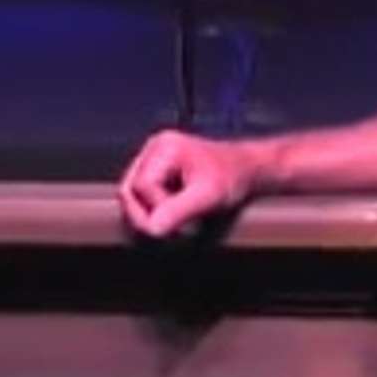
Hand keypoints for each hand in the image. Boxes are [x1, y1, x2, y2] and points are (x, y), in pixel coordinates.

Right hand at [118, 130, 255, 237]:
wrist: (247, 170)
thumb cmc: (233, 176)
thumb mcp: (209, 195)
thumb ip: (180, 210)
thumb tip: (152, 228)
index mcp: (166, 146)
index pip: (140, 186)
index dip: (156, 208)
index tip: (180, 223)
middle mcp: (155, 148)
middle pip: (129, 191)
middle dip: (148, 214)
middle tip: (174, 230)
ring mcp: (153, 158)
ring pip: (132, 196)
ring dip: (150, 214)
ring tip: (176, 222)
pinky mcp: (156, 170)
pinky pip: (140, 197)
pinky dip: (154, 210)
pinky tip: (173, 214)